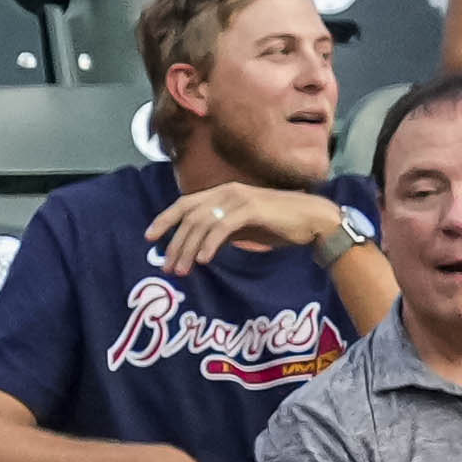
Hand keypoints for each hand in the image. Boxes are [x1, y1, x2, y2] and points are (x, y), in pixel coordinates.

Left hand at [142, 177, 342, 268]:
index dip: (165, 219)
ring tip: (183, 270)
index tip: (149, 238)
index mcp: (223, 193)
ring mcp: (240, 199)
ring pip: (203, 222)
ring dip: (189, 248)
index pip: (185, 204)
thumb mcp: (242, 229)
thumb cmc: (278, 225)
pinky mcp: (252, 210)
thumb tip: (198, 249)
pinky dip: (210, 244)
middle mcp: (228, 191)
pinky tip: (205, 261)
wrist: (311, 220)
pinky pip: (223, 227)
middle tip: (167, 267)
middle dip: (174, 242)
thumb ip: (220, 233)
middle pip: (189, 215)